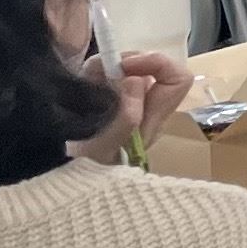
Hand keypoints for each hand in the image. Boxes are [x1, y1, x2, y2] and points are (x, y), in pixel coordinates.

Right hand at [75, 48, 195, 162]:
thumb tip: (136, 81)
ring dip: (107, 68)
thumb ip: (126, 115)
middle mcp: (149, 111)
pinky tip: (83, 84)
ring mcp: (131, 107)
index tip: (124, 67)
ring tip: (85, 77)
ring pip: (131, 72)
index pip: (177, 79)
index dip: (156, 63)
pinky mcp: (111, 104)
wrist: (69, 184)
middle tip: (96, 70)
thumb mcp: (105, 147)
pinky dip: (98, 75)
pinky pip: (112, 79)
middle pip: (154, 70)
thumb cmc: (87, 168)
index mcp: (154, 119)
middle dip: (125, 62)